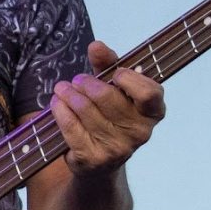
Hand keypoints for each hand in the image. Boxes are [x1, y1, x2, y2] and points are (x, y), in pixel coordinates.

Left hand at [49, 39, 163, 175]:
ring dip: (68, 95)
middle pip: (107, 97)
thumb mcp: (113, 88)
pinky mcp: (94, 158)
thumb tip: (97, 46)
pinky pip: (71, 127)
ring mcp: (118, 148)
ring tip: (62, 89)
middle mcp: (140, 133)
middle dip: (86, 83)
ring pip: (85, 110)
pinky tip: (57, 104)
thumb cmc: (109, 116)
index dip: (130, 80)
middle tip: (77, 80)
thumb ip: (108, 65)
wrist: (99, 163)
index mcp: (153, 112)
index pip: (150, 93)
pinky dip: (60, 111)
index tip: (116, 73)